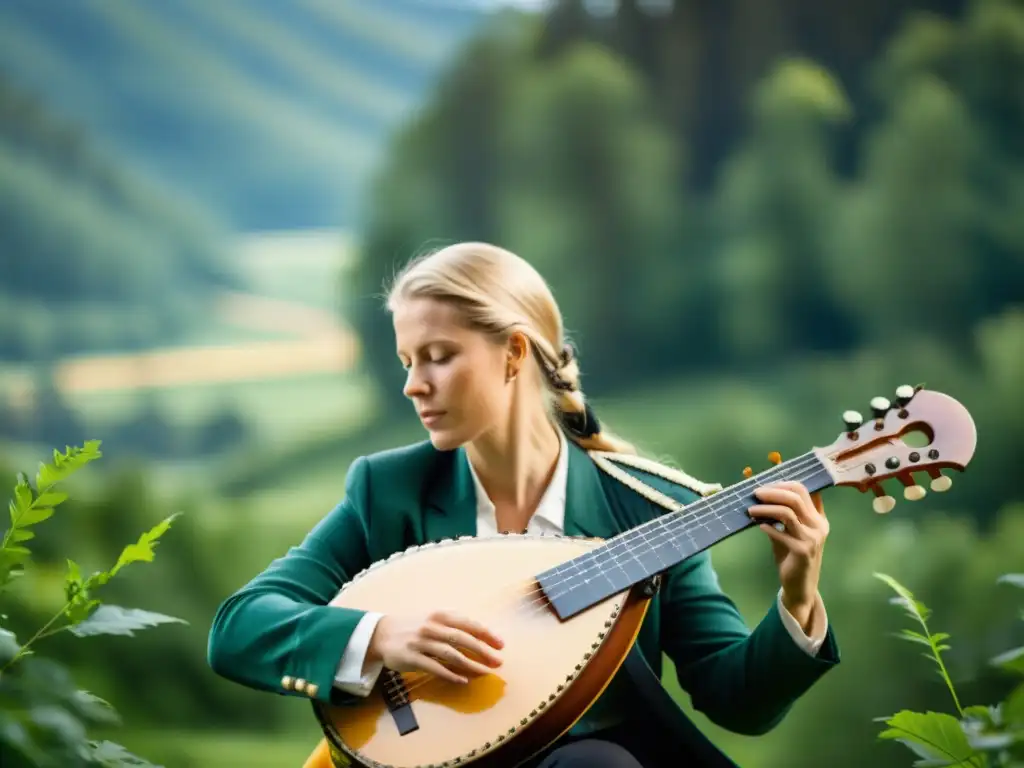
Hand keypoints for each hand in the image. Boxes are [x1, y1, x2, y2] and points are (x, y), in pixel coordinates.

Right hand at [366, 610, 503, 684]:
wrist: (381, 634)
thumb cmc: (413, 626)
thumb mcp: (433, 619)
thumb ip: (453, 625)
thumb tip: (480, 637)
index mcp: (440, 615)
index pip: (468, 623)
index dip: (486, 634)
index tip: (501, 644)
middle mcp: (432, 627)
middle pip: (462, 639)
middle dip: (483, 651)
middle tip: (498, 662)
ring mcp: (421, 642)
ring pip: (451, 654)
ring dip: (470, 664)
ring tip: (485, 673)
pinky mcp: (412, 658)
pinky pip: (435, 667)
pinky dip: (450, 674)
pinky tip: (463, 680)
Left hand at [747, 481, 828, 630]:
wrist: (800, 585)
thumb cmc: (791, 555)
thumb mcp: (789, 531)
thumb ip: (782, 514)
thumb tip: (763, 493)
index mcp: (818, 517)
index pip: (803, 490)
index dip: (781, 484)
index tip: (763, 486)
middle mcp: (818, 526)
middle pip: (796, 497)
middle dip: (772, 492)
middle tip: (755, 493)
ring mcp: (812, 539)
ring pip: (788, 513)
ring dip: (766, 509)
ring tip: (750, 509)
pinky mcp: (803, 552)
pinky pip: (782, 533)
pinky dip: (768, 527)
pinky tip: (758, 525)